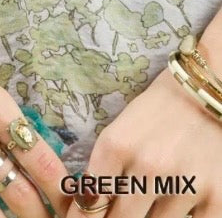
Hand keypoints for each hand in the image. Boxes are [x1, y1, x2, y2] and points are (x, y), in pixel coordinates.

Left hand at [64, 66, 221, 217]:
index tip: (93, 216)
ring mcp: (183, 183)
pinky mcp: (216, 198)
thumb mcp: (121, 130)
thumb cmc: (158, 111)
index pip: (91, 202)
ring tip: (162, 191)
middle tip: (130, 205)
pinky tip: (186, 200)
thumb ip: (105, 169)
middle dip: (123, 216)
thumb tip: (91, 207)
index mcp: (116, 146)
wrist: (205, 93)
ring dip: (155, 215)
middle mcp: (147, 166)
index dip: (89, 216)